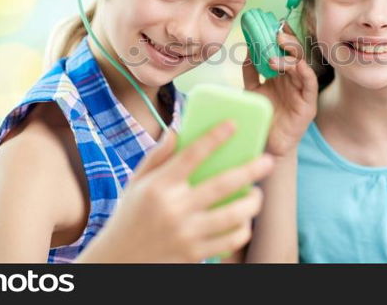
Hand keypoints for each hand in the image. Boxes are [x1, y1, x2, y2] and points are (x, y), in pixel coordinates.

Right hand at [85, 121, 274, 262]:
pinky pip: (229, 241)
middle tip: (268, 161)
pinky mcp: (194, 254)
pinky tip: (244, 221)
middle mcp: (174, 209)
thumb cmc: (129, 216)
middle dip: (250, 170)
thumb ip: (157, 156)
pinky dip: (242, 230)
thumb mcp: (135, 183)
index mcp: (159, 186)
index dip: (214, 137)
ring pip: (232, 215)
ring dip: (252, 203)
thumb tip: (177, 130)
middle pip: (222, 185)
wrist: (118, 261)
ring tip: (256, 194)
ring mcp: (186, 233)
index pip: (191, 155)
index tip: (233, 125)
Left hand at [242, 21, 317, 157]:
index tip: (271, 23)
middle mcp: (293, 79)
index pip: (283, 49)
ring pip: (301, 65)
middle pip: (295, 53)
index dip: (280, 36)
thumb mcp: (252, 90)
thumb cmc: (264, 116)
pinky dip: (304, 72)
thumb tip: (247, 48)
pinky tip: (296, 66)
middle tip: (276, 32)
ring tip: (275, 53)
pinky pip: (309, 84)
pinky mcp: (308, 104)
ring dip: (291, 56)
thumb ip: (250, 71)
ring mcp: (302, 90)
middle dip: (288, 41)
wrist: (267, 143)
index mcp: (281, 73)